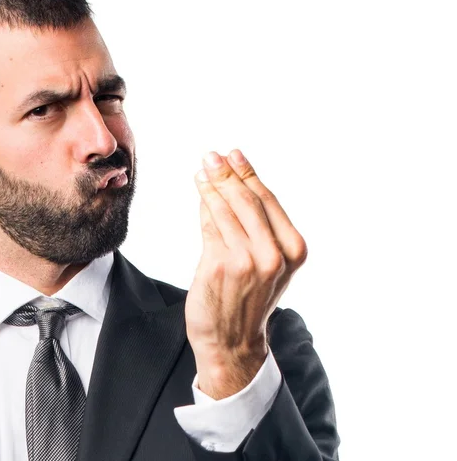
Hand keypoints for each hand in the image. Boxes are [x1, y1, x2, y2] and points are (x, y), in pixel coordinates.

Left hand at [186, 149, 307, 399]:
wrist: (233, 341)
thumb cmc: (249, 299)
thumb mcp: (267, 263)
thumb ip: (254, 227)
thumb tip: (229, 185)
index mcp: (293, 250)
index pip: (268, 201)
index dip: (248, 174)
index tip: (234, 154)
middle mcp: (274, 254)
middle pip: (247, 201)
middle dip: (228, 174)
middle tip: (213, 156)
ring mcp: (248, 260)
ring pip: (227, 210)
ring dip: (212, 186)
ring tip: (203, 170)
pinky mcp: (221, 265)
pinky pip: (210, 226)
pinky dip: (205, 207)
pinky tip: (201, 193)